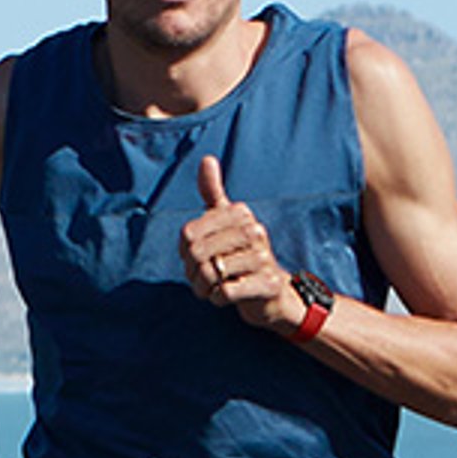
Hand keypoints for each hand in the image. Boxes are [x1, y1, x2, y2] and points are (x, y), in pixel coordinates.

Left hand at [182, 154, 299, 328]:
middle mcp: (255, 231)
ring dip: (203, 287)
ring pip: (211, 273)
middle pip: (198, 253)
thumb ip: (213, 193)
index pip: (188, 233)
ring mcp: (263, 258)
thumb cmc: (242, 255)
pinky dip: (217, 298)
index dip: (184, 252)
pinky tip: (224, 296)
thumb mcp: (226, 222)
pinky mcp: (267, 284)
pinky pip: (225, 292)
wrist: (272, 293)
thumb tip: (207, 159)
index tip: (194, 259)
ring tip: (210, 289)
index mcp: (240, 214)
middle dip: (193, 272)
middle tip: (200, 279)